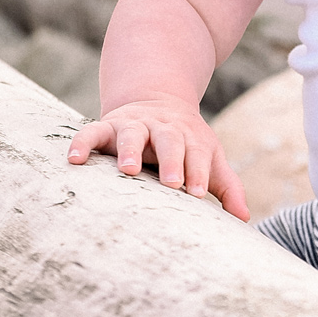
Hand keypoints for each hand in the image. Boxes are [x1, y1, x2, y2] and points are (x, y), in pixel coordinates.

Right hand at [67, 95, 249, 218]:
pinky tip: (73, 160)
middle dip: (171, 161)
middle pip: (169, 140)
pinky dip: (82, 142)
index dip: (197, 172)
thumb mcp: (208, 156)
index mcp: (189, 137)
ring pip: (132, 133)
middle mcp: (162, 128)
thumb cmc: (186, 142)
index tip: (197, 194)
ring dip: (130, 149)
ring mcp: (134, 125)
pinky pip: (92, 131)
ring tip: (127, 170)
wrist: (158, 98)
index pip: (197, 153)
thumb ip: (225, 186)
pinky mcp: (107, 125)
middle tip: (172, 183)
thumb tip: (244, 218)